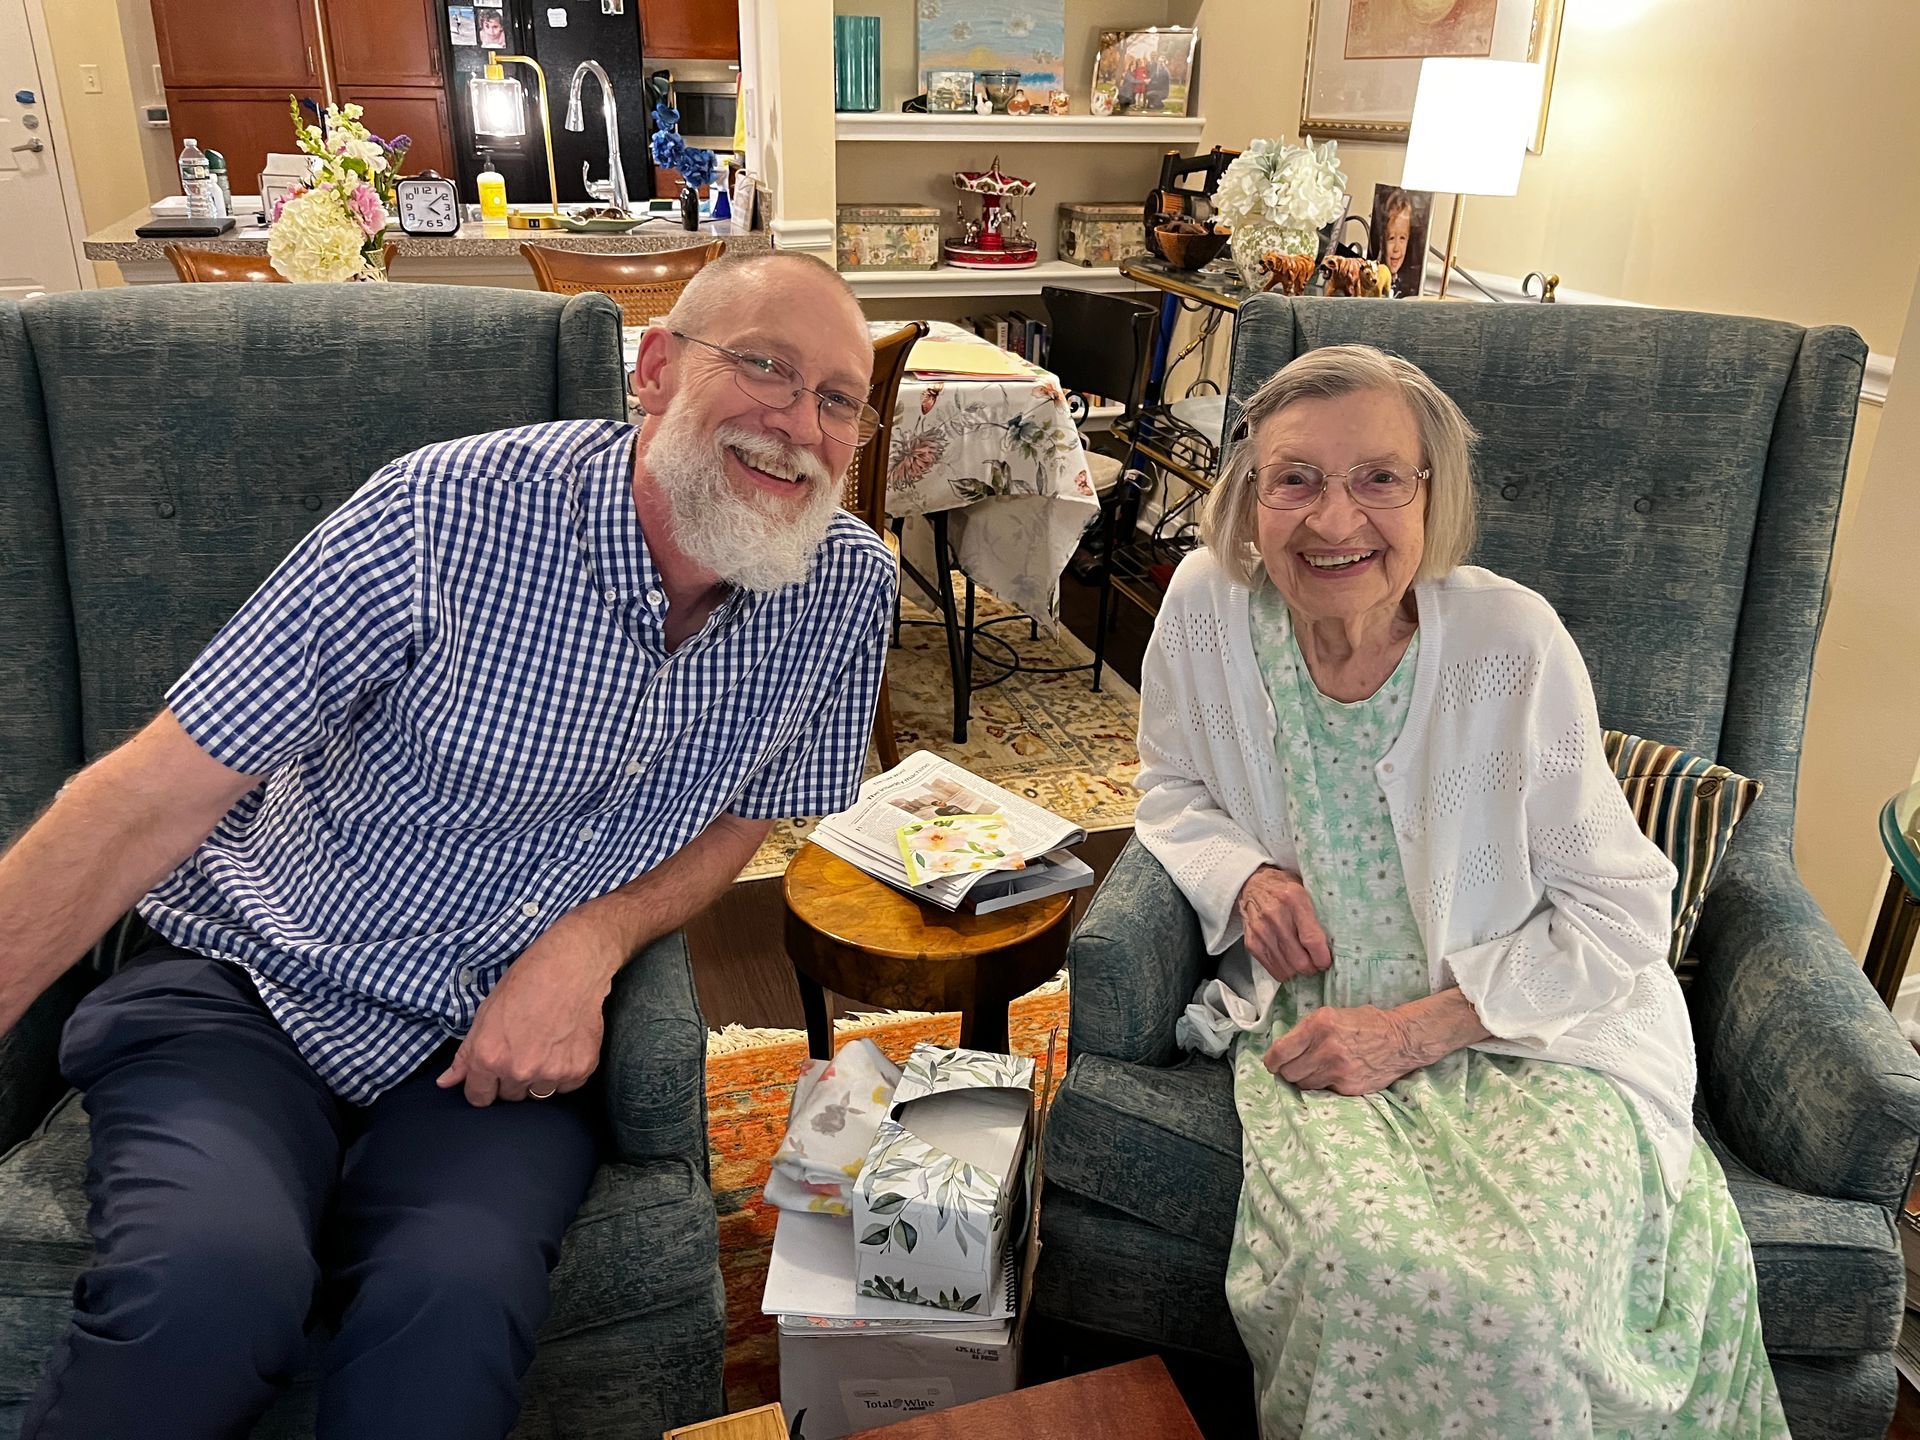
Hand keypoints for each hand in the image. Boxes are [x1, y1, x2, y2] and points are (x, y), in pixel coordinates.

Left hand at [435, 908, 623, 1105]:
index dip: (483, 1085)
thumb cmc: (526, 982)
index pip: (479, 1097)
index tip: (492, 1075)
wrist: (572, 967)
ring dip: (540, 1076)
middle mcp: (519, 1070)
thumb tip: (446, 1082)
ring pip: (539, 1093)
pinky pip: (566, 1086)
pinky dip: (565, 1071)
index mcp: (489, 1056)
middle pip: (510, 1096)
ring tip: (546, 1044)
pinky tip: (564, 1045)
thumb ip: (466, 1054)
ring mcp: (552, 1072)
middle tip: (524, 1047)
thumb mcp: (486, 1013)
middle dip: (513, 1077)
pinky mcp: (580, 1069)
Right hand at [1236, 866, 1331, 981]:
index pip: (1312, 939)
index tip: (1327, 961)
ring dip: (1298, 971)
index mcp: (1294, 899)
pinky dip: (1285, 971)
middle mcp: (1275, 916)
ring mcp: (1261, 931)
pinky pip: (1273, 970)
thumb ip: (1318, 914)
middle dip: (1312, 968)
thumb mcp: (1306, 890)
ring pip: (1287, 969)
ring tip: (1303, 962)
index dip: (1323, 957)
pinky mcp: (1252, 943)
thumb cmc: (1285, 888)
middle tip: (1317, 963)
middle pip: (1300, 960)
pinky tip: (1289, 961)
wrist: (1252, 884)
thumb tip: (1335, 942)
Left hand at [1263, 1004, 1419, 1095]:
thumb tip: (1284, 1048)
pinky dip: (1323, 1085)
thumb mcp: (1332, 1014)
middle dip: (1287, 1071)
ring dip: (1305, 1079)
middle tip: (1294, 1067)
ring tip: (1316, 1069)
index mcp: (1318, 1025)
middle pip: (1289, 1073)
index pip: (1280, 1052)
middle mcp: (1325, 1048)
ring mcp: (1337, 1070)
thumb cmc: (1365, 1024)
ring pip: (1304, 1084)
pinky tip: (1333, 1075)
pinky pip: (1323, 1091)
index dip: (1271, 1061)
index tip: (1272, 1063)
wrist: (1400, 1040)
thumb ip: (1307, 1029)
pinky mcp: (1347, 1087)